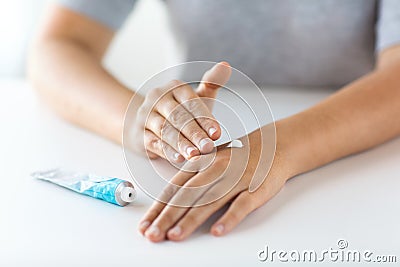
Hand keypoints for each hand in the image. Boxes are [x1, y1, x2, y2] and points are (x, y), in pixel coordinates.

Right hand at [129, 62, 231, 162]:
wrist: (148, 124)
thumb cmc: (180, 111)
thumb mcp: (196, 97)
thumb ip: (211, 83)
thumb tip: (226, 66)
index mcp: (175, 87)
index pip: (191, 103)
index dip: (205, 119)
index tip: (217, 134)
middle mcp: (158, 98)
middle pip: (178, 117)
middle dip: (194, 133)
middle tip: (208, 147)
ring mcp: (146, 115)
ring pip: (164, 130)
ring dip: (181, 144)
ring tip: (194, 155)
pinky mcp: (138, 133)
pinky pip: (152, 142)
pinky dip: (166, 151)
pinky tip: (178, 158)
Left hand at [138, 125, 288, 241]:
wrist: (274, 145)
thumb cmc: (237, 156)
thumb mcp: (210, 161)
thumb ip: (191, 179)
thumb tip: (167, 203)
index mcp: (201, 164)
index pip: (174, 188)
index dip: (158, 208)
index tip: (144, 225)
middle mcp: (215, 170)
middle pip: (187, 196)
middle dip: (167, 217)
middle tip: (153, 235)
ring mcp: (235, 179)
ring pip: (210, 200)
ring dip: (191, 219)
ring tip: (175, 236)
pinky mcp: (255, 188)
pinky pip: (241, 204)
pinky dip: (229, 217)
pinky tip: (217, 231)